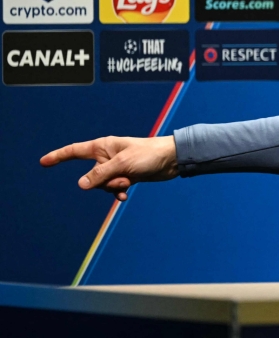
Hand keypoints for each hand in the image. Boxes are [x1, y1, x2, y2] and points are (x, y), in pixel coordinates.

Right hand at [40, 136, 178, 200]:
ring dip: (114, 187)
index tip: (43, 162)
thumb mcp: (122, 164)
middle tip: (123, 177)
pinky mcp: (125, 176)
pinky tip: (125, 195)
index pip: (74, 151)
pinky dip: (118, 193)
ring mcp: (115, 167)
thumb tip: (81, 184)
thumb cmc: (148, 154)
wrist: (171, 160)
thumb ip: (101, 175)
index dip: (58, 157)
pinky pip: (113, 189)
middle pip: (91, 176)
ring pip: (102, 185)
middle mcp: (106, 156)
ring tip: (129, 180)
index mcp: (103, 146)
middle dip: (104, 182)